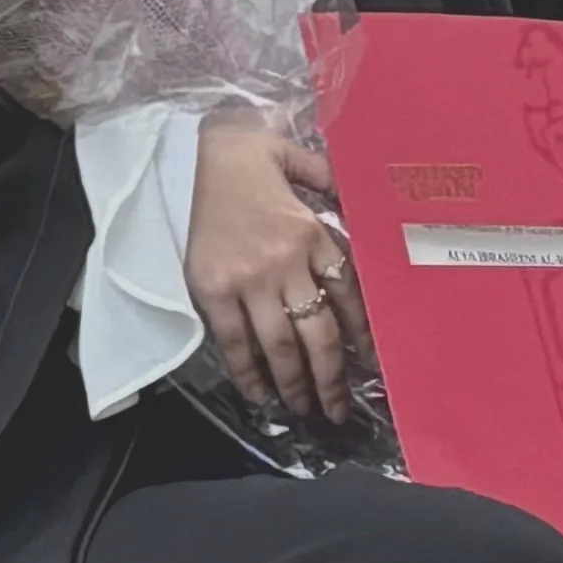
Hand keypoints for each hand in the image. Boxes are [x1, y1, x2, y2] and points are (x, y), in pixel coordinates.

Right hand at [189, 114, 362, 424]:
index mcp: (312, 233)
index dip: (362, 336)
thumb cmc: (250, 155)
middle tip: (340, 409)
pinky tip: (260, 395)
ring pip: (280, 345)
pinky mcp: (211, 288)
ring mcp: (246, 279)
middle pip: (317, 333)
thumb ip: (333, 186)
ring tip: (307, 410)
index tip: (371, 364)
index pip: (348, 297)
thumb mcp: (302, 162)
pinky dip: (247, 372)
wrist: (192, 152)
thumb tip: (364, 204)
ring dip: (296, 384)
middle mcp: (285, 263)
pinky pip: (233, 340)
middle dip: (332, 377)